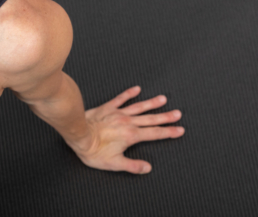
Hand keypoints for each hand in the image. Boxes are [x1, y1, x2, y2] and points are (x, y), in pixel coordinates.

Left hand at [67, 85, 184, 173]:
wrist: (78, 135)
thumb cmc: (94, 150)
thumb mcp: (114, 164)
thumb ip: (133, 166)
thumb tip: (147, 168)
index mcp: (131, 136)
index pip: (155, 134)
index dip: (169, 132)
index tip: (179, 130)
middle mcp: (127, 122)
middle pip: (151, 119)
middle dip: (165, 117)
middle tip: (178, 113)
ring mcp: (118, 113)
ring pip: (139, 107)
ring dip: (152, 103)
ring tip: (163, 99)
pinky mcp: (107, 108)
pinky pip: (120, 99)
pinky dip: (129, 93)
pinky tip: (136, 89)